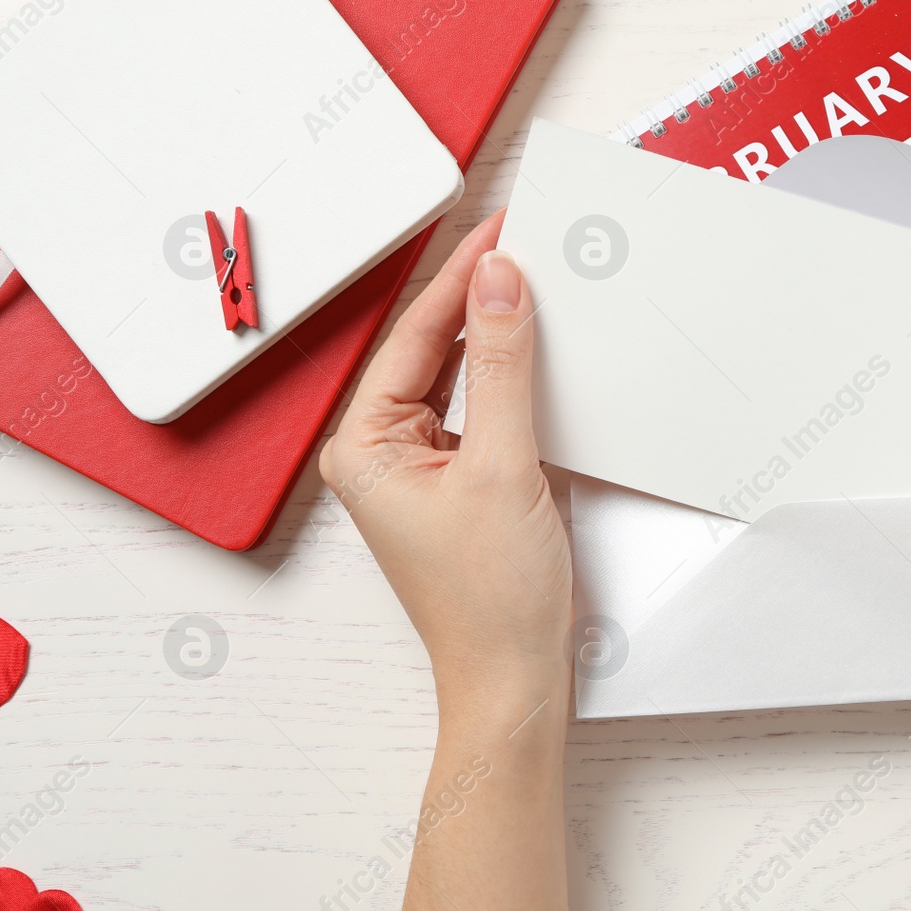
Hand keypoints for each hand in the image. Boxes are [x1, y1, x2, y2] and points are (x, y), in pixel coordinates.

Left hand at [322, 211, 574, 910]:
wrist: (517, 682)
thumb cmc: (492, 598)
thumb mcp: (501, 465)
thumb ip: (501, 367)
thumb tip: (500, 282)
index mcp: (366, 446)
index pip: (417, 337)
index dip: (463, 278)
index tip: (502, 228)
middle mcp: (385, 453)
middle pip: (434, 351)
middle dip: (482, 298)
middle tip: (528, 240)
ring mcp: (424, 471)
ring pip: (462, 379)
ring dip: (501, 336)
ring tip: (540, 282)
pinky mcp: (463, 486)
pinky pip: (484, 412)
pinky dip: (514, 380)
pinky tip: (545, 353)